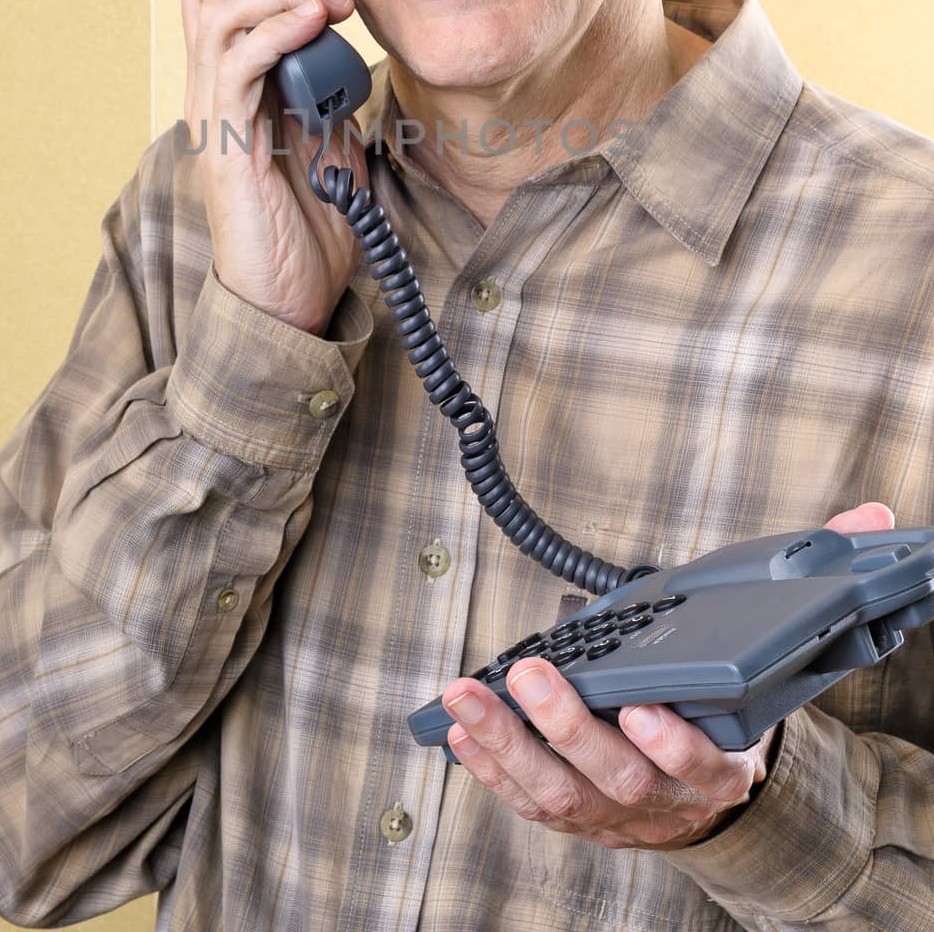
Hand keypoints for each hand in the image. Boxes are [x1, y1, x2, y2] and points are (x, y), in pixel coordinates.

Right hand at [178, 0, 369, 334]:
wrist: (294, 298)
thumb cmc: (313, 217)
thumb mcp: (335, 125)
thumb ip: (331, 73)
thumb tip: (348, 23)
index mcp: (236, 71)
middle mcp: (212, 80)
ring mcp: (212, 108)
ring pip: (211, 3)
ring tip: (325, 2)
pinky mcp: (223, 141)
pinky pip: (233, 59)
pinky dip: (274, 27)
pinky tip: (316, 23)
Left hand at [442, 500, 895, 850]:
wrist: (713, 802)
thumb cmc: (724, 716)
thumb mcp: (769, 660)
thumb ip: (806, 587)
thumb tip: (870, 517)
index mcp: (720, 761)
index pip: (699, 761)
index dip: (670, 743)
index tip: (643, 707)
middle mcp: (666, 799)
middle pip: (615, 776)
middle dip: (567, 725)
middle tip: (531, 675)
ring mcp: (614, 815)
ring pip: (557, 792)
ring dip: (507, 744)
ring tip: (468, 694)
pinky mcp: (571, 815)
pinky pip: (526, 801)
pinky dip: (490, 767)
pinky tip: (461, 728)